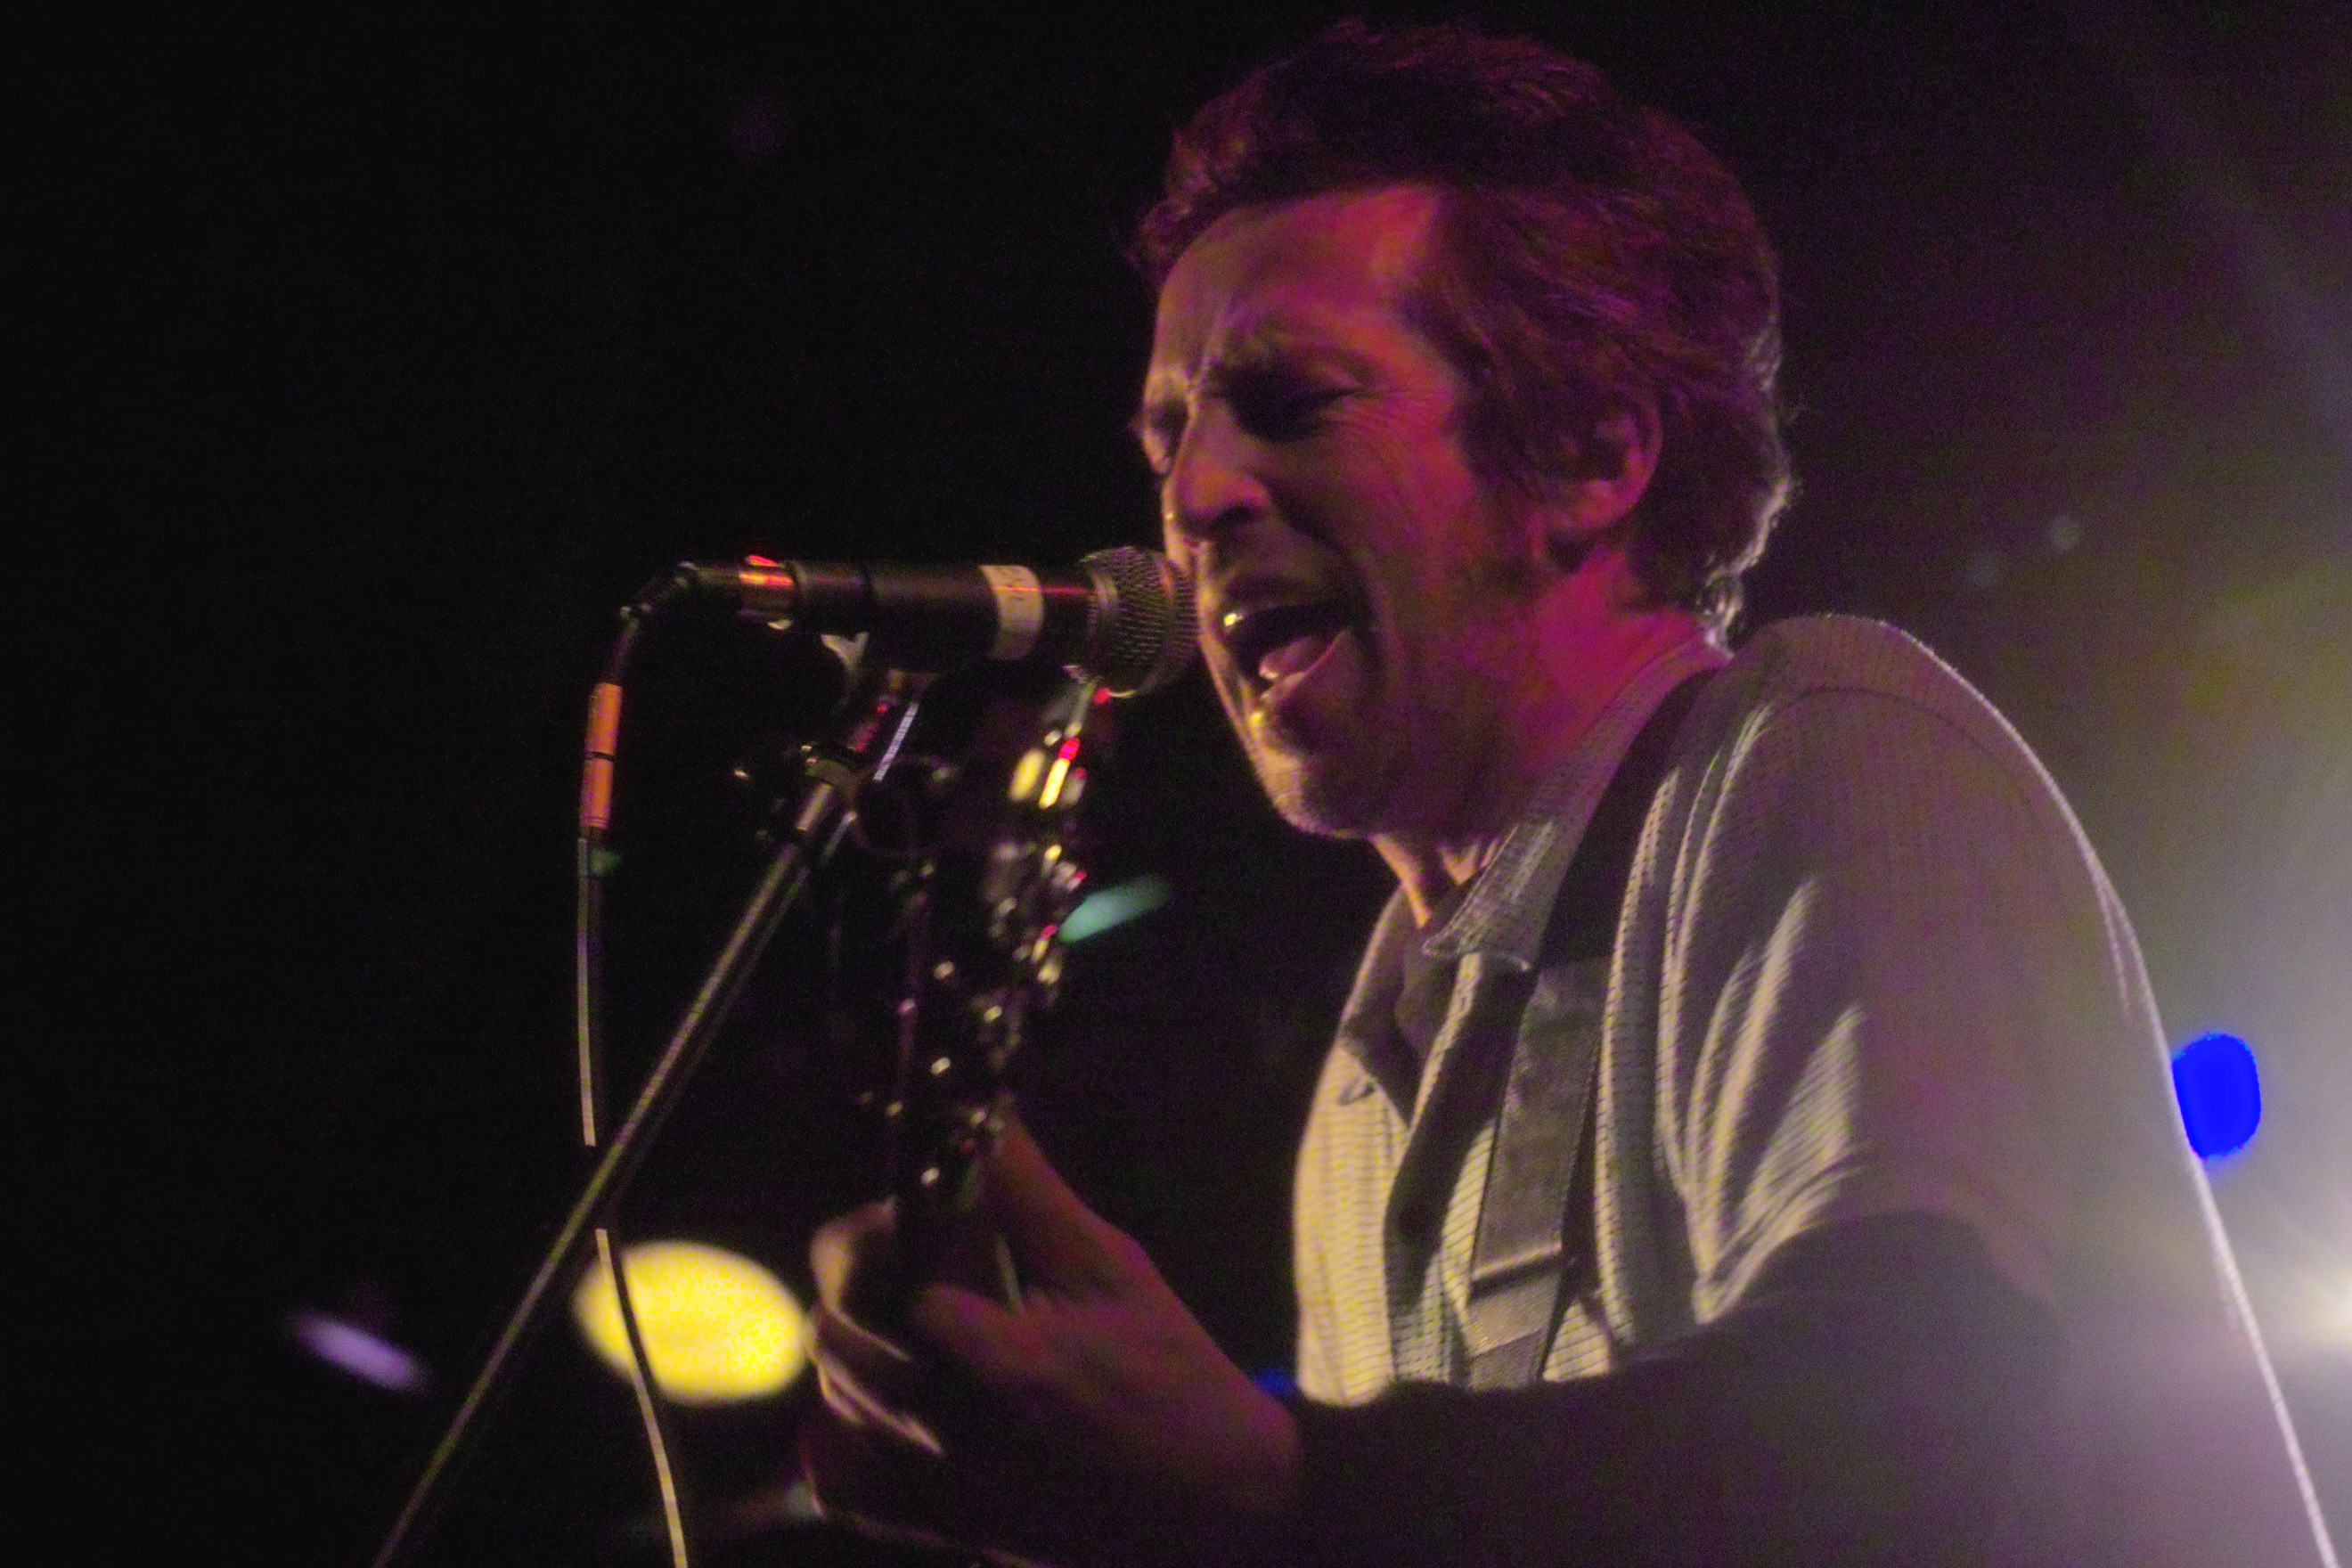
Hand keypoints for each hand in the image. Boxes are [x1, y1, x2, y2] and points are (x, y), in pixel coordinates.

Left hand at [803, 1121, 1297, 1566]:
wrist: (1216, 1505)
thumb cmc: (1172, 1375)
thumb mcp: (1112, 1270)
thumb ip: (1031, 1193)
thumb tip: (981, 1110)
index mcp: (995, 1358)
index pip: (873, 1268)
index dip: (886, 1224)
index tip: (925, 1208)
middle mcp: (946, 1428)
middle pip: (836, 1328)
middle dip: (862, 1274)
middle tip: (921, 1257)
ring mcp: (934, 1486)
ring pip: (835, 1393)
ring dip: (860, 1341)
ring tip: (925, 1320)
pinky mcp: (937, 1524)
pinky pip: (841, 1482)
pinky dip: (846, 1436)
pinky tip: (898, 1398)